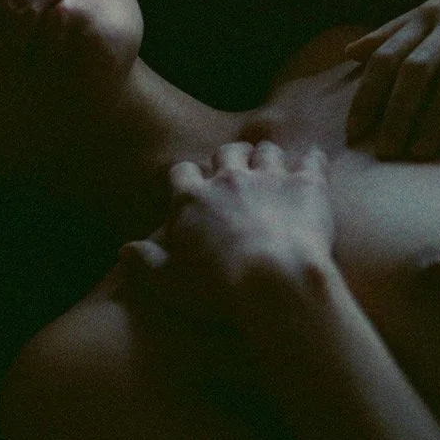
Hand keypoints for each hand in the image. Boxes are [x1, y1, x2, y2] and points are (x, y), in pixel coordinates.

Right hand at [118, 140, 336, 327]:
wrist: (275, 282)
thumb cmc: (219, 288)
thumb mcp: (170, 283)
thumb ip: (147, 263)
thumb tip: (126, 250)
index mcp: (192, 199)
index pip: (182, 173)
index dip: (187, 178)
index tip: (193, 187)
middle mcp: (229, 179)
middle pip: (225, 153)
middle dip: (228, 159)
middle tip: (233, 172)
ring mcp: (270, 178)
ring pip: (266, 151)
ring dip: (266, 157)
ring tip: (270, 167)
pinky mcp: (307, 185)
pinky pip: (311, 160)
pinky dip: (312, 159)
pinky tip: (313, 162)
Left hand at [343, 0, 439, 158]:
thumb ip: (396, 31)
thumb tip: (350, 52)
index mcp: (430, 14)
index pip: (388, 57)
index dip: (368, 95)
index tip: (354, 134)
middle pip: (417, 68)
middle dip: (397, 113)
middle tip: (386, 153)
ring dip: (437, 116)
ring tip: (423, 153)